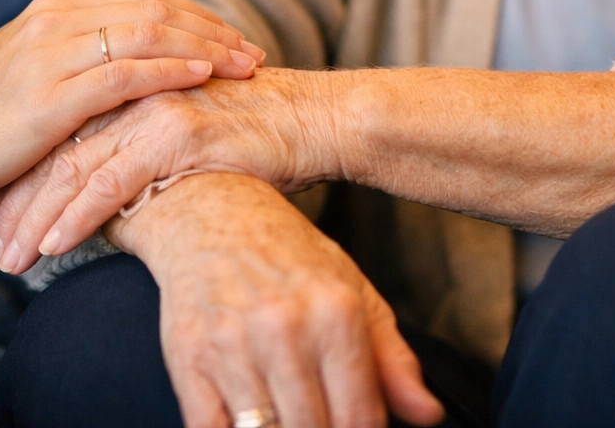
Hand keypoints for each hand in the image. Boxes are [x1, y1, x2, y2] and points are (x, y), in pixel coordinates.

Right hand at [0, 0, 265, 209]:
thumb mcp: (25, 55)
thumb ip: (77, 15)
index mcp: (51, 10)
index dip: (196, 14)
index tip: (234, 37)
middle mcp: (52, 22)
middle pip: (154, 8)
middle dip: (211, 28)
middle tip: (254, 53)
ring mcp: (48, 57)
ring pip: (145, 34)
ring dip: (203, 48)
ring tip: (243, 66)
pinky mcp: (47, 99)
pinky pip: (123, 75)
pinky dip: (169, 72)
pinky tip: (202, 80)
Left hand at [0, 66, 336, 271]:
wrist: (315, 120)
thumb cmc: (258, 136)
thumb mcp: (187, 135)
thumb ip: (142, 151)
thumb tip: (108, 200)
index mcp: (127, 86)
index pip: (57, 134)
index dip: (22, 178)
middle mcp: (131, 93)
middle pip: (54, 150)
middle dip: (17, 204)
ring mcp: (152, 110)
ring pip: (73, 168)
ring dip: (36, 220)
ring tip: (10, 261)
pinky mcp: (176, 134)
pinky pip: (112, 183)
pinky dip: (76, 218)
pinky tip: (53, 248)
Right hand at [111, 172, 443, 427]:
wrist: (209, 207)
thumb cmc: (286, 253)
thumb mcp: (352, 291)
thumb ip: (393, 358)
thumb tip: (427, 415)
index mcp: (335, 313)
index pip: (360, 419)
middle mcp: (285, 329)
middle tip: (320, 419)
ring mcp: (232, 345)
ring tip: (288, 416)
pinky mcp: (187, 357)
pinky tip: (248, 420)